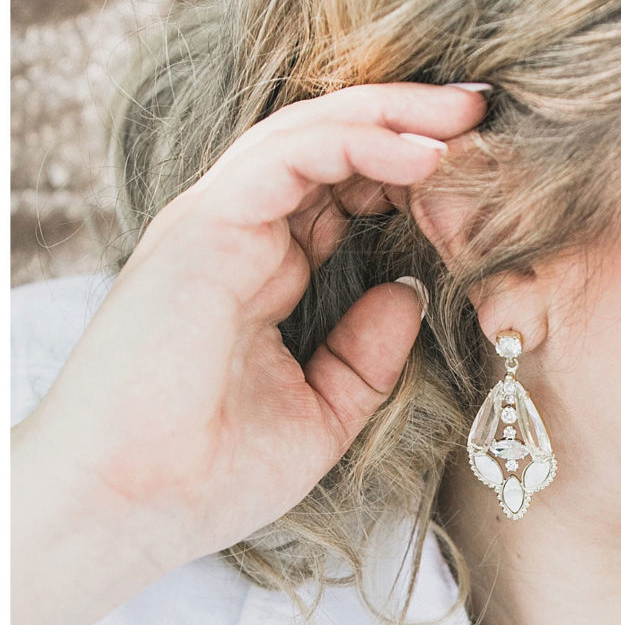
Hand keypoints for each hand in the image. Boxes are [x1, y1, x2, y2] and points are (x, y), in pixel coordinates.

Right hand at [13, 82, 487, 624]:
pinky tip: (421, 153)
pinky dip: (359, 141)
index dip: (408, 170)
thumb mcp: (319, 413)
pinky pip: (289, 154)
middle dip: (412, 122)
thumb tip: (409, 293)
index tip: (482, 170)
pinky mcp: (204, 226)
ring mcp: (215, 223)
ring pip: (311, 132)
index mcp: (258, 271)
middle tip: (488, 117)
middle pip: (331, 145)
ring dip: (395, 116)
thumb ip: (365, 354)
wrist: (129, 509)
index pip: (340, 189)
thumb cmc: (205, 477)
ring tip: (468, 117)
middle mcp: (236, 234)